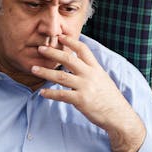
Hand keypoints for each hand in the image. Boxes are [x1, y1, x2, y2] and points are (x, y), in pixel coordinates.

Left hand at [31, 35, 145, 151]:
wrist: (118, 115)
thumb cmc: (110, 99)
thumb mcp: (103, 80)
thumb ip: (91, 71)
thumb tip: (80, 65)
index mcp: (96, 68)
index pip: (82, 49)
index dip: (71, 41)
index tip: (60, 36)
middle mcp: (90, 75)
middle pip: (68, 59)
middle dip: (52, 53)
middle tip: (40, 49)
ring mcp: (85, 87)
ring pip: (61, 76)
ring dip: (45, 72)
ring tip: (34, 69)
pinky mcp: (81, 100)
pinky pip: (61, 95)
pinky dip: (50, 93)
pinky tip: (42, 92)